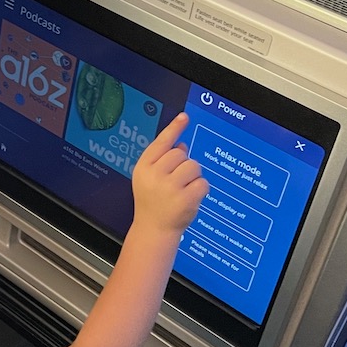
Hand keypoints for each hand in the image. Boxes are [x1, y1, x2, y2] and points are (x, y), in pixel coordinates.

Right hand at [131, 113, 208, 237]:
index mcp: (143, 167)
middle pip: (181, 154)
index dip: (174, 128)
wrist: (153, 229)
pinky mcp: (185, 199)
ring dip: (193, 177)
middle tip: (175, 183)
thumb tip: (181, 145)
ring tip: (182, 191)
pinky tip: (189, 199)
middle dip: (183, 165)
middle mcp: (154, 175)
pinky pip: (203, 183)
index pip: (161, 143)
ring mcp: (169, 188)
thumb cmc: (153, 202)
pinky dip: (200, 190)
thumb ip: (162, 161)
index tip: (184, 116)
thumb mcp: (149, 179)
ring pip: (194, 167)